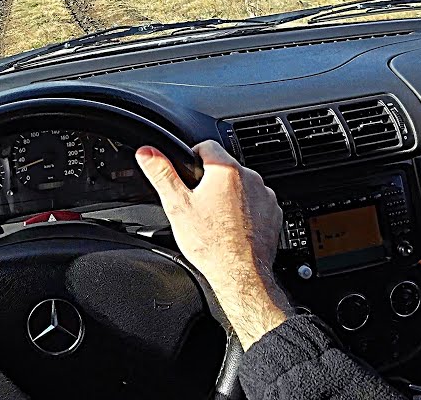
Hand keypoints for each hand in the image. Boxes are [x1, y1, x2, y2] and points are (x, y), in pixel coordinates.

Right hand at [137, 140, 291, 348]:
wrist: (241, 274)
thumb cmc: (211, 244)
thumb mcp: (177, 206)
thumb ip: (162, 175)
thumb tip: (147, 153)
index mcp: (226, 170)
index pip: (206, 145)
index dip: (192, 157)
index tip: (188, 175)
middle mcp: (250, 178)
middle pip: (224, 167)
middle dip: (210, 181)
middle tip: (199, 204)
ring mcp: (265, 196)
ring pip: (241, 185)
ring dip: (229, 195)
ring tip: (216, 219)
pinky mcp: (273, 213)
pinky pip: (256, 202)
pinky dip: (246, 210)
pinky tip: (233, 227)